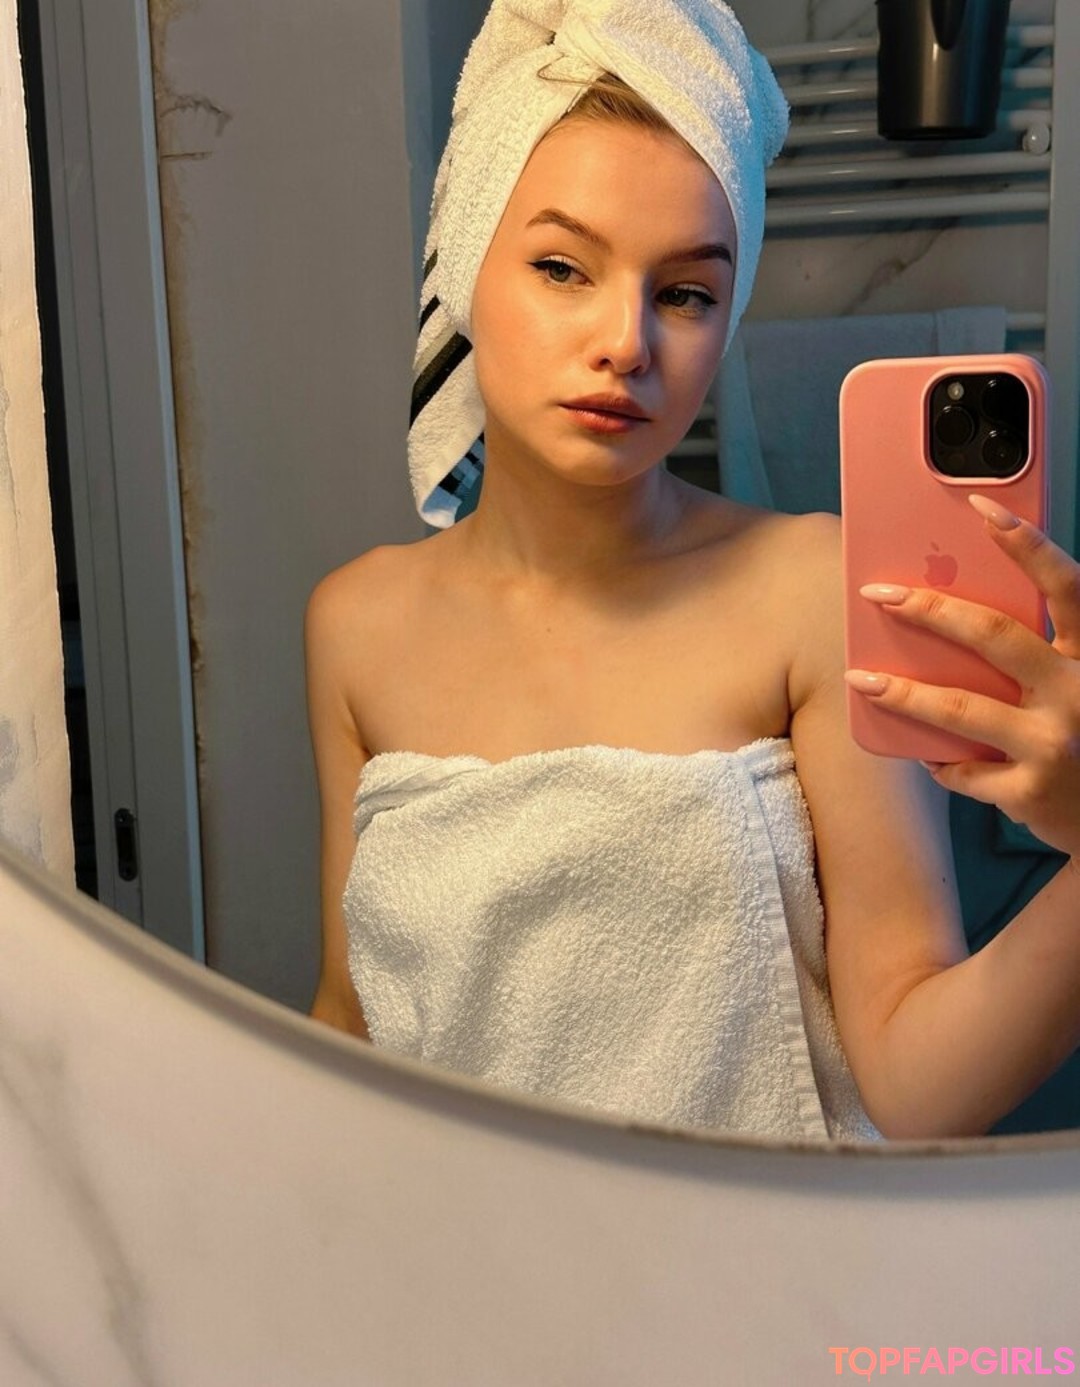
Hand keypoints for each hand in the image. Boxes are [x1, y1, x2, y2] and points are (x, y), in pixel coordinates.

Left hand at [844, 495, 1079, 860]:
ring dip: (903, 693)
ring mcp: (1054, 745)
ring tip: (862, 679)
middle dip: (929, 610)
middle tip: (879, 593)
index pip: (1066, 586)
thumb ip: (1043, 654)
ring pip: (961, 708)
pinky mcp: (1029, 792)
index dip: (1025, 544)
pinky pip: (962, 769)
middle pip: (996, 636)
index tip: (980, 507)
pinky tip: (921, 752)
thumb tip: (954, 619)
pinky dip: (937, 759)